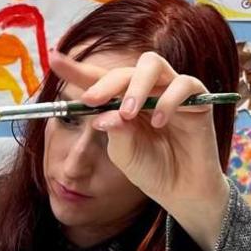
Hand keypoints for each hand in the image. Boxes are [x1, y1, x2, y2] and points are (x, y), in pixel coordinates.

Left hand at [49, 49, 230, 250]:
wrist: (180, 191)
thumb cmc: (150, 170)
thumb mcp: (123, 153)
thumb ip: (113, 132)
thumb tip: (100, 115)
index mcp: (122, 101)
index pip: (98, 79)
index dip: (76, 68)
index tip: (54, 59)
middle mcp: (146, 91)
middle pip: (124, 69)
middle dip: (105, 83)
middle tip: (92, 101)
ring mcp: (171, 91)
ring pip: (153, 65)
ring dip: (136, 86)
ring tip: (129, 113)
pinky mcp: (197, 99)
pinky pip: (184, 84)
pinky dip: (169, 99)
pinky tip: (158, 121)